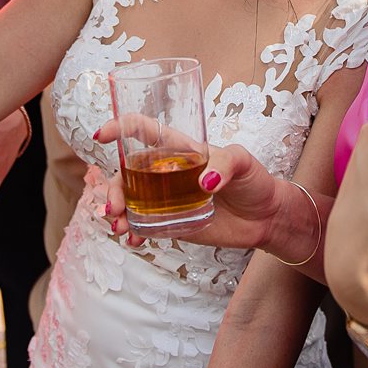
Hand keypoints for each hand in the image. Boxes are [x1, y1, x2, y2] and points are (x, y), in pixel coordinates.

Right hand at [87, 136, 288, 252]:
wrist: (266, 219)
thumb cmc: (255, 181)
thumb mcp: (244, 162)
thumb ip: (226, 164)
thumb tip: (205, 182)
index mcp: (179, 148)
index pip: (143, 130)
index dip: (120, 127)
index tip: (102, 134)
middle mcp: (166, 171)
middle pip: (127, 172)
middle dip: (113, 187)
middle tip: (114, 207)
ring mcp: (167, 198)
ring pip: (130, 200)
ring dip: (118, 212)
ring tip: (120, 227)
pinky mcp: (172, 223)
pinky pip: (144, 226)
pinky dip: (133, 232)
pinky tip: (134, 240)